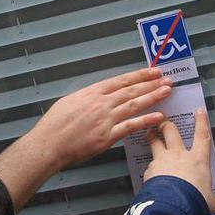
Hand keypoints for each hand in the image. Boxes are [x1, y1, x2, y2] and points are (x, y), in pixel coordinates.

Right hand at [28, 67, 172, 168]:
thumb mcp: (69, 101)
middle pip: (131, 90)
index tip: (152, 71)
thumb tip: (97, 95)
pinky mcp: (107, 136)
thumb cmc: (54, 125)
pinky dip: (146, 120)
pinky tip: (158, 116)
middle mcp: (101, 103)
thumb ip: (87, 97)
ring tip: (167, 91)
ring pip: (134, 104)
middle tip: (166, 78)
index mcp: (91, 92)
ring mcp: (105, 119)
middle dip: (151, 83)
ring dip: (153, 97)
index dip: (139, 75)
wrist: (48, 144)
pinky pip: (131, 126)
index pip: (121, 80)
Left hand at [143, 109, 214, 213]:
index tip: (199, 111)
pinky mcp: (149, 171)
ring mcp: (161, 162)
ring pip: (154, 142)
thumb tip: (211, 202)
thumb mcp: (211, 201)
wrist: (173, 208)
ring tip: (149, 133)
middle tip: (164, 122)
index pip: (202, 136)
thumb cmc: (194, 202)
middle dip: (167, 124)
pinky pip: (148, 166)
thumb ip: (210, 198)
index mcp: (198, 160)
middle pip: (171, 131)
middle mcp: (179, 156)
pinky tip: (149, 175)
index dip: (201, 122)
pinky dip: (148, 168)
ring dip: (151, 137)